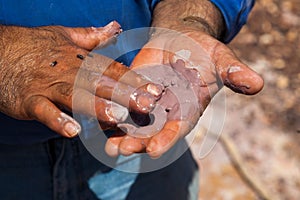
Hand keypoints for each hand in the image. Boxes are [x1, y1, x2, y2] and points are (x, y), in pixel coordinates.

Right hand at [0, 22, 161, 137]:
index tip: (155, 91)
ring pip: (75, 97)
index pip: (112, 70)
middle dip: (124, 95)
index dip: (134, 80)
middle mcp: (68, 72)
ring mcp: (48, 86)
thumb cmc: (34, 46)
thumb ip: (93, 37)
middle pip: (100, 84)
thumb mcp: (65, 36)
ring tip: (115, 117)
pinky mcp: (30, 100)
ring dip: (96, 107)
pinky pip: (45, 112)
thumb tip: (116, 27)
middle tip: (147, 106)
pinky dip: (57, 120)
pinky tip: (72, 131)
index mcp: (79, 60)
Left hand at [105, 28, 262, 157]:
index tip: (154, 149)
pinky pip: (121, 105)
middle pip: (152, 132)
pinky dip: (111, 114)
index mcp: (189, 108)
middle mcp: (168, 111)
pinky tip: (98, 122)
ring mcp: (149, 104)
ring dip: (121, 134)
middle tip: (123, 150)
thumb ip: (233, 72)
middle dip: (138, 142)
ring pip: (134, 123)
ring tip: (109, 145)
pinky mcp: (133, 92)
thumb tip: (257, 84)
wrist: (181, 40)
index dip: (167, 139)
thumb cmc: (203, 51)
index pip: (178, 128)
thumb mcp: (219, 59)